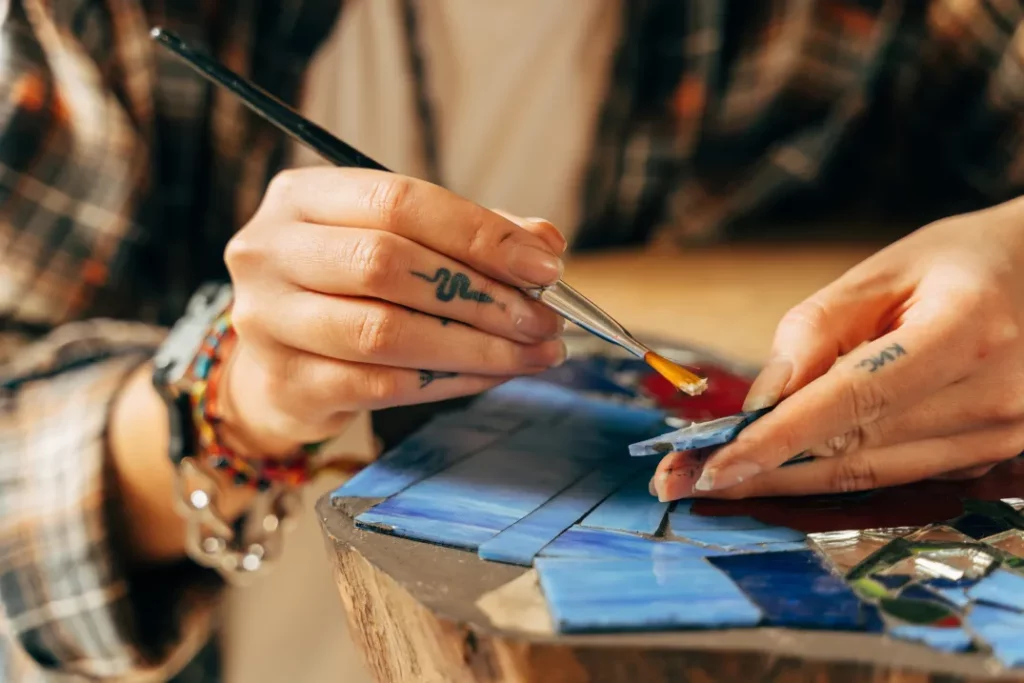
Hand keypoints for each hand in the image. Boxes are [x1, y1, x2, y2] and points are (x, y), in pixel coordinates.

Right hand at [221, 168, 566, 455]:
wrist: (278, 365)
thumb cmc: (348, 290)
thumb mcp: (398, 242)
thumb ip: (469, 235)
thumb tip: (545, 244)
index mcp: (302, 197)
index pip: (398, 200)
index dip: (478, 233)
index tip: (545, 265)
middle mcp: (270, 252)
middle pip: (388, 264)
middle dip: (482, 294)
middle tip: (544, 320)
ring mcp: (268, 321)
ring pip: (386, 333)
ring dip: (476, 346)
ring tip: (533, 353)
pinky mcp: (287, 384)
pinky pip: (384, 385)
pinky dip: (451, 382)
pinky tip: (492, 376)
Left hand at [653, 197, 1023, 499]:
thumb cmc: (964, 261)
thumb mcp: (886, 270)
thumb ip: (818, 331)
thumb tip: (762, 401)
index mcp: (964, 333)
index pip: (852, 400)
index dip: (776, 439)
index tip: (711, 464)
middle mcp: (992, 397)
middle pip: (851, 452)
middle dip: (758, 471)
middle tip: (677, 480)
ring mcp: (1001, 436)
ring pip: (869, 476)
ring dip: (784, 484)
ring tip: (709, 481)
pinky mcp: (993, 456)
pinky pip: (896, 476)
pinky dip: (831, 477)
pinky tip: (777, 473)